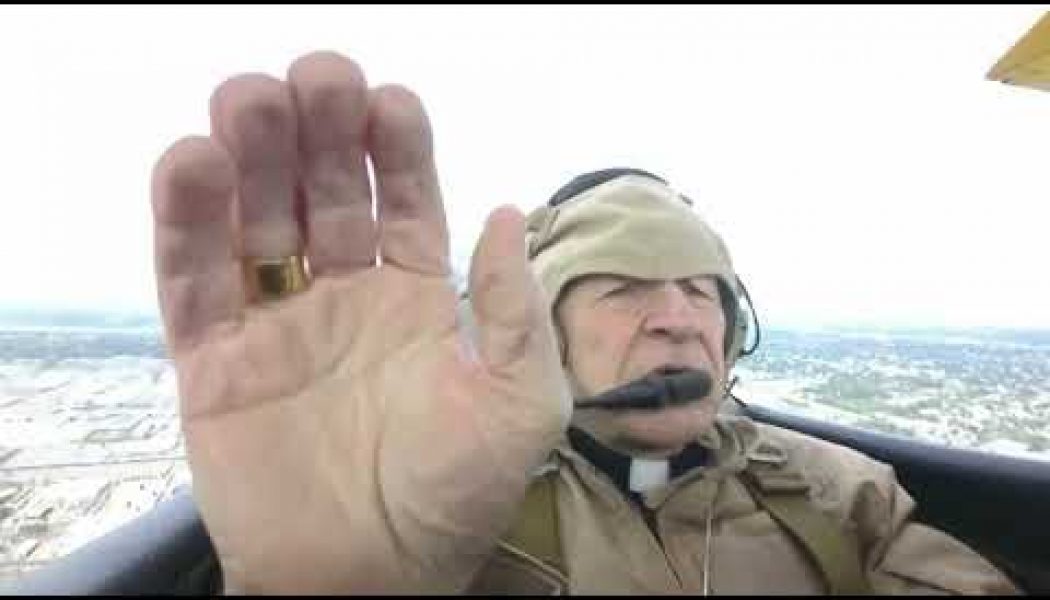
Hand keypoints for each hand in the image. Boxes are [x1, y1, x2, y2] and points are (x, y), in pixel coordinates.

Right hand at [150, 51, 570, 592]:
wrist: (371, 581)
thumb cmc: (455, 498)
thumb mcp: (521, 404)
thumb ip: (518, 311)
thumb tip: (506, 211)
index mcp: (418, 298)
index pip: (405, 197)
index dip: (398, 146)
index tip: (389, 99)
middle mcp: (344, 297)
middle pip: (323, 190)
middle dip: (318, 130)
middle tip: (313, 77)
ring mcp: (276, 324)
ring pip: (253, 219)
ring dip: (248, 155)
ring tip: (247, 101)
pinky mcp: (214, 362)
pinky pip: (192, 282)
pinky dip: (184, 222)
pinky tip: (190, 165)